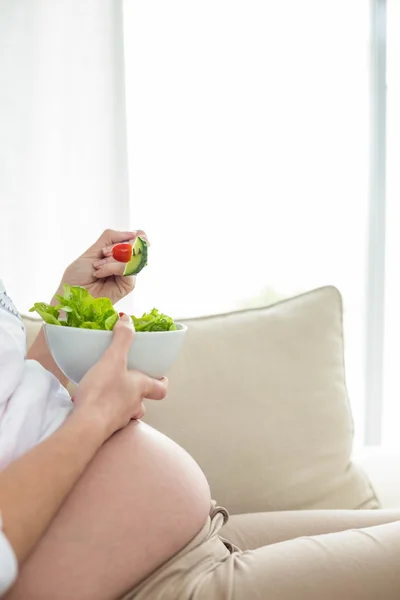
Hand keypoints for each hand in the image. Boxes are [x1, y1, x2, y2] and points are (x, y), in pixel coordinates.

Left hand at [57, 229, 149, 304]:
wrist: (71, 293)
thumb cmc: (78, 275)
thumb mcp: (93, 249)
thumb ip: (111, 238)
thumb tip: (134, 233)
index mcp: (119, 253)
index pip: (138, 238)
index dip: (136, 235)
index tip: (126, 237)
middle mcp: (126, 262)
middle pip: (139, 246)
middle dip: (119, 246)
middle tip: (103, 254)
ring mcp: (128, 274)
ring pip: (133, 257)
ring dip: (113, 258)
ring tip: (97, 267)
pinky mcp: (128, 285)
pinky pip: (128, 270)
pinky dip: (113, 267)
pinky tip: (100, 273)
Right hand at [73, 314, 167, 437]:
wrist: (86, 425)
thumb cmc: (103, 392)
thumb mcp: (113, 358)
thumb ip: (122, 338)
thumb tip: (127, 320)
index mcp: (141, 387)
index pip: (161, 388)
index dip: (162, 381)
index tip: (159, 376)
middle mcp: (135, 405)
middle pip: (144, 401)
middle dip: (139, 393)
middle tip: (128, 381)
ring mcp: (121, 419)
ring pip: (127, 411)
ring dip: (122, 403)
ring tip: (110, 393)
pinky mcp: (105, 428)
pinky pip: (109, 419)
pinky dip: (104, 411)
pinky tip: (92, 404)